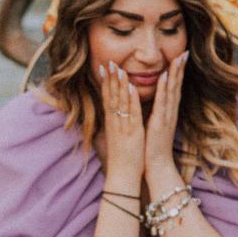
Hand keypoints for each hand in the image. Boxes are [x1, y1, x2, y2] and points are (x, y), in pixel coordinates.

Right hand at [99, 63, 144, 186]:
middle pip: (111, 96)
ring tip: (118, 68)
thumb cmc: (122, 156)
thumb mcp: (116, 136)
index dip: (105, 82)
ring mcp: (123, 126)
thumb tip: (112, 112)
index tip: (104, 67)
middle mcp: (115, 121)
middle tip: (108, 61)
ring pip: (120, 101)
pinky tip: (131, 87)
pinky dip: (131, 99)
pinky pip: (131, 112)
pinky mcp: (133, 132)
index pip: (107, 98)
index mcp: (112, 122)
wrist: (122, 175)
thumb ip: (114, 123)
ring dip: (119, 84)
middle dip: (110, 78)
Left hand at [144, 51, 186, 179]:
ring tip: (177, 58)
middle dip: (180, 69)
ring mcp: (166, 117)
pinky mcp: (160, 122)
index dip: (178, 73)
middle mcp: (170, 112)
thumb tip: (156, 103)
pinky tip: (164, 77)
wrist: (157, 165)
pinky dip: (163, 89)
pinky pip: (162, 103)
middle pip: (177, 87)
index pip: (174, 89)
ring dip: (174, 74)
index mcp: (168, 113)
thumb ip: (158, 113)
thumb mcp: (157, 126)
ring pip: (172, 91)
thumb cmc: (154, 147)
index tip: (180, 57)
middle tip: (184, 52)